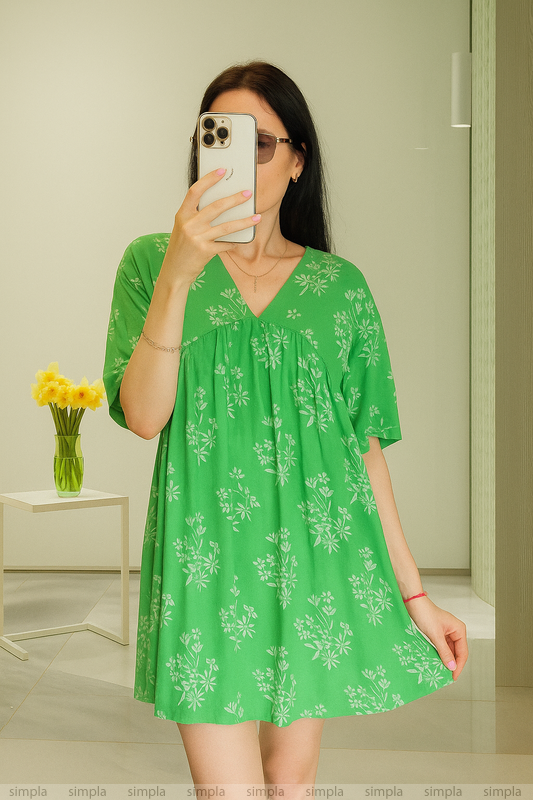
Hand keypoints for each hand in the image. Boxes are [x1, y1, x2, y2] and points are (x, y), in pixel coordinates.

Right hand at [160, 168, 260, 284]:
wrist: (175, 271)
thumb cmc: (181, 248)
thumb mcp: (183, 227)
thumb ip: (196, 215)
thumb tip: (221, 204)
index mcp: (182, 215)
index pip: (195, 191)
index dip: (209, 179)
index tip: (222, 171)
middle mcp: (189, 225)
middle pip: (216, 207)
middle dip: (235, 199)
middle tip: (248, 193)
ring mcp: (197, 238)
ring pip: (226, 226)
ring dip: (244, 221)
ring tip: (257, 217)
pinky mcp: (205, 251)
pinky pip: (226, 244)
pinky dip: (235, 241)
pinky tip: (242, 239)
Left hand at [404, 596, 467, 680]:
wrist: (413, 603)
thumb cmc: (425, 614)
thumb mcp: (435, 635)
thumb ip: (444, 652)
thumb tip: (452, 666)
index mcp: (459, 629)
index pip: (463, 652)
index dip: (459, 666)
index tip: (453, 676)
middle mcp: (455, 631)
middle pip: (457, 652)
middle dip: (453, 663)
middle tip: (447, 676)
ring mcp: (447, 632)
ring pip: (450, 650)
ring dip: (446, 659)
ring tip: (442, 671)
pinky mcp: (439, 633)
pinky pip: (443, 647)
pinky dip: (441, 654)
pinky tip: (437, 660)